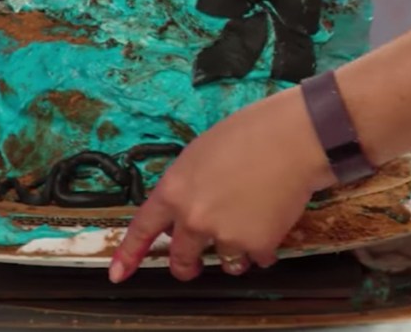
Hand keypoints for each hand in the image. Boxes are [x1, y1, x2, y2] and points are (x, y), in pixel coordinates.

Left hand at [108, 86, 335, 282]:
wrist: (292, 139)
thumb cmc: (249, 134)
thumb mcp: (200, 153)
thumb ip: (186, 186)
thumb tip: (184, 212)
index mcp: (174, 190)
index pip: (142, 229)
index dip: (128, 254)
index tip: (117, 274)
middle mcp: (193, 218)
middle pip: (181, 259)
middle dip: (186, 265)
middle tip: (194, 263)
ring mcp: (224, 235)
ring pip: (224, 262)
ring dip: (233, 253)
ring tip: (249, 224)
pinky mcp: (256, 245)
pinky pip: (257, 259)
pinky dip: (265, 247)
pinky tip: (272, 221)